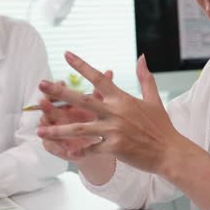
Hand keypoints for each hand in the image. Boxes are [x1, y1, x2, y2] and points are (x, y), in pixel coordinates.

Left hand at [36, 52, 186, 175]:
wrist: (170, 151)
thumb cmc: (161, 126)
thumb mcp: (153, 99)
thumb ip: (145, 77)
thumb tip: (141, 56)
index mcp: (122, 98)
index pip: (98, 78)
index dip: (81, 65)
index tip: (66, 55)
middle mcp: (115, 112)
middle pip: (82, 99)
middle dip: (59, 92)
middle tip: (40, 84)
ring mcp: (114, 130)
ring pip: (79, 128)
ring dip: (57, 130)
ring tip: (39, 129)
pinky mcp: (114, 147)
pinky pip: (91, 149)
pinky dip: (78, 152)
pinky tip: (64, 153)